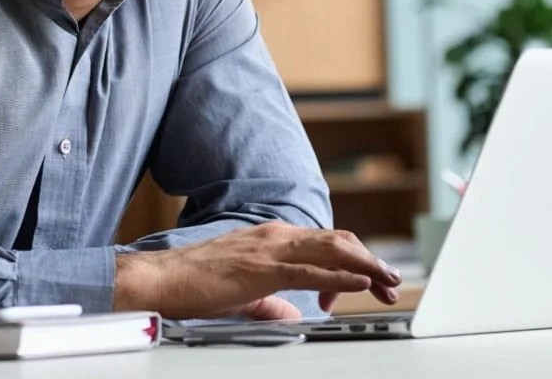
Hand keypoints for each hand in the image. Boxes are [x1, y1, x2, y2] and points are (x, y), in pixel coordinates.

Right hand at [112, 222, 400, 319]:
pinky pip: (310, 270)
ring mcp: (269, 249)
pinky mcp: (262, 268)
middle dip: (370, 261)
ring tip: (388, 280)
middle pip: (338, 242)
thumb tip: (293, 315)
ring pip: (332, 250)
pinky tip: (360, 283)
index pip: (325, 244)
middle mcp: (275, 235)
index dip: (354, 261)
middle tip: (391, 283)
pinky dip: (341, 275)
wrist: (160, 279)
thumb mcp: (244, 294)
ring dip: (365, 266)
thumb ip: (271, 302)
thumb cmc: (194, 285)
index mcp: (272, 239)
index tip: (369, 283)